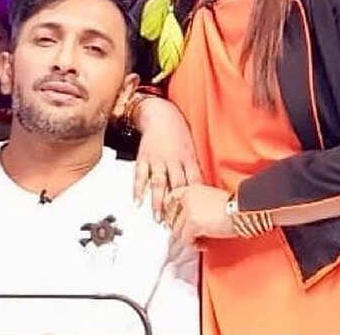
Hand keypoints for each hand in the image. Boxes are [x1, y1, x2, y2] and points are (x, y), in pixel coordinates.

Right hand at [133, 96, 201, 221]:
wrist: (161, 115)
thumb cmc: (179, 134)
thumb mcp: (191, 150)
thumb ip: (194, 170)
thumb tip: (202, 191)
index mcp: (188, 159)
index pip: (193, 183)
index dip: (195, 199)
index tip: (197, 216)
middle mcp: (173, 160)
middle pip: (175, 186)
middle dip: (176, 205)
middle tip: (176, 224)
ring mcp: (157, 159)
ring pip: (158, 183)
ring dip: (157, 201)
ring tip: (157, 218)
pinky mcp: (143, 158)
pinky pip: (140, 175)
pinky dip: (138, 189)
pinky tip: (137, 201)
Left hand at [164, 184, 234, 245]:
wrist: (244, 209)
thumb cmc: (234, 206)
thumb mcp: (211, 198)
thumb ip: (197, 204)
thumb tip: (186, 219)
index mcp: (190, 189)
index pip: (170, 198)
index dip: (169, 211)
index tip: (172, 221)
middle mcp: (186, 197)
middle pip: (171, 217)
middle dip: (180, 229)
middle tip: (190, 236)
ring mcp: (188, 210)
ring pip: (177, 230)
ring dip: (189, 238)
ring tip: (201, 241)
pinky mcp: (193, 223)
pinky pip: (186, 239)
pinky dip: (194, 245)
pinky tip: (204, 245)